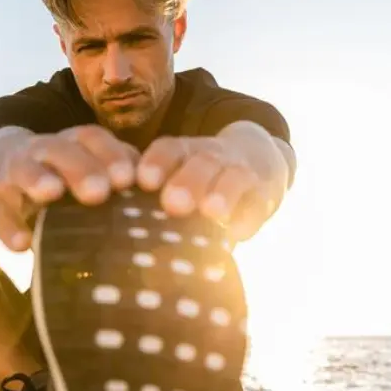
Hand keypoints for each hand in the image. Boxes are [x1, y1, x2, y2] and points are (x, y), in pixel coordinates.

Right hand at [0, 124, 138, 250]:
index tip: (127, 179)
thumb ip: (119, 177)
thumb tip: (161, 197)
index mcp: (74, 144)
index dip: (109, 154)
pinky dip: (7, 225)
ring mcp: (14, 169)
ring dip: (37, 178)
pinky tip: (22, 244)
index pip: (92, 139)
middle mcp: (45, 149)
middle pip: (61, 149)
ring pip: (24, 168)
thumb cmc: (60, 173)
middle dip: (80, 168)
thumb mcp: (87, 168)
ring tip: (51, 193)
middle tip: (99, 191)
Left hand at [136, 134, 279, 241]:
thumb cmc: (202, 181)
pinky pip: (258, 202)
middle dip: (189, 181)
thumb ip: (152, 203)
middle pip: (202, 161)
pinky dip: (248, 216)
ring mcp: (242, 172)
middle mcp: (213, 158)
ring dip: (222, 193)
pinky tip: (237, 231)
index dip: (159, 162)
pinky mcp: (265, 194)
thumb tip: (124, 240)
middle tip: (174, 203)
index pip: (171, 150)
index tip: (144, 181)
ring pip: (233, 176)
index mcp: (186, 153)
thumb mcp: (180, 176)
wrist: (259, 159)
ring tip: (211, 211)